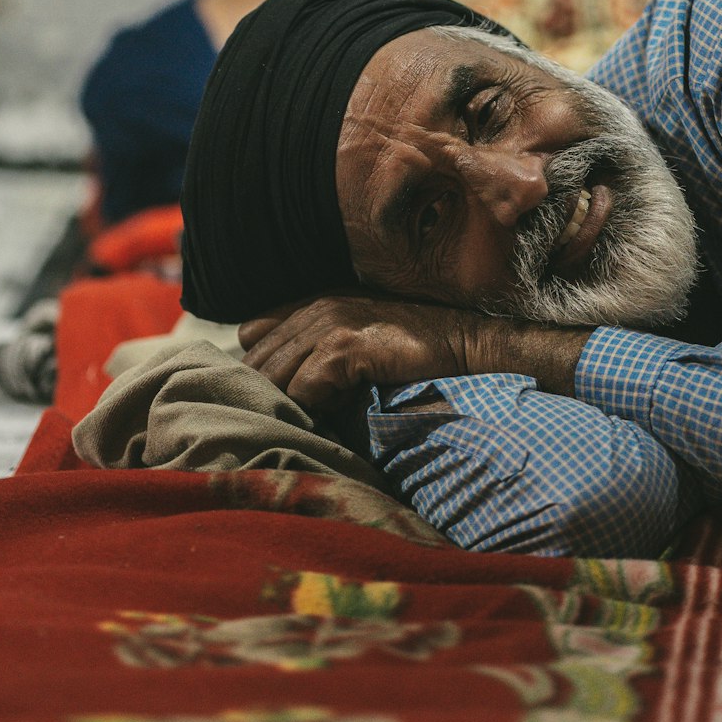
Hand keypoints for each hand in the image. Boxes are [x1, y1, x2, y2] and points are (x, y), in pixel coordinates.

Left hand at [239, 295, 591, 411]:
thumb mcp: (361, 337)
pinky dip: (316, 408)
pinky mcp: (346, 347)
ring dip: (292, 404)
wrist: (468, 343)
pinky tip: (342, 410)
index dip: (262, 369)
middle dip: (270, 393)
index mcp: (315, 303)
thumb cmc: (418, 350)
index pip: (253, 336)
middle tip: (294, 418)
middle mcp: (317, 307)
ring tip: (319, 417)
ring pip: (276, 377)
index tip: (280, 395)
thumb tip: (275, 372)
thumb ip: (316, 345)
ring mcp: (330, 324)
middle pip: (259, 360)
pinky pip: (304, 389)